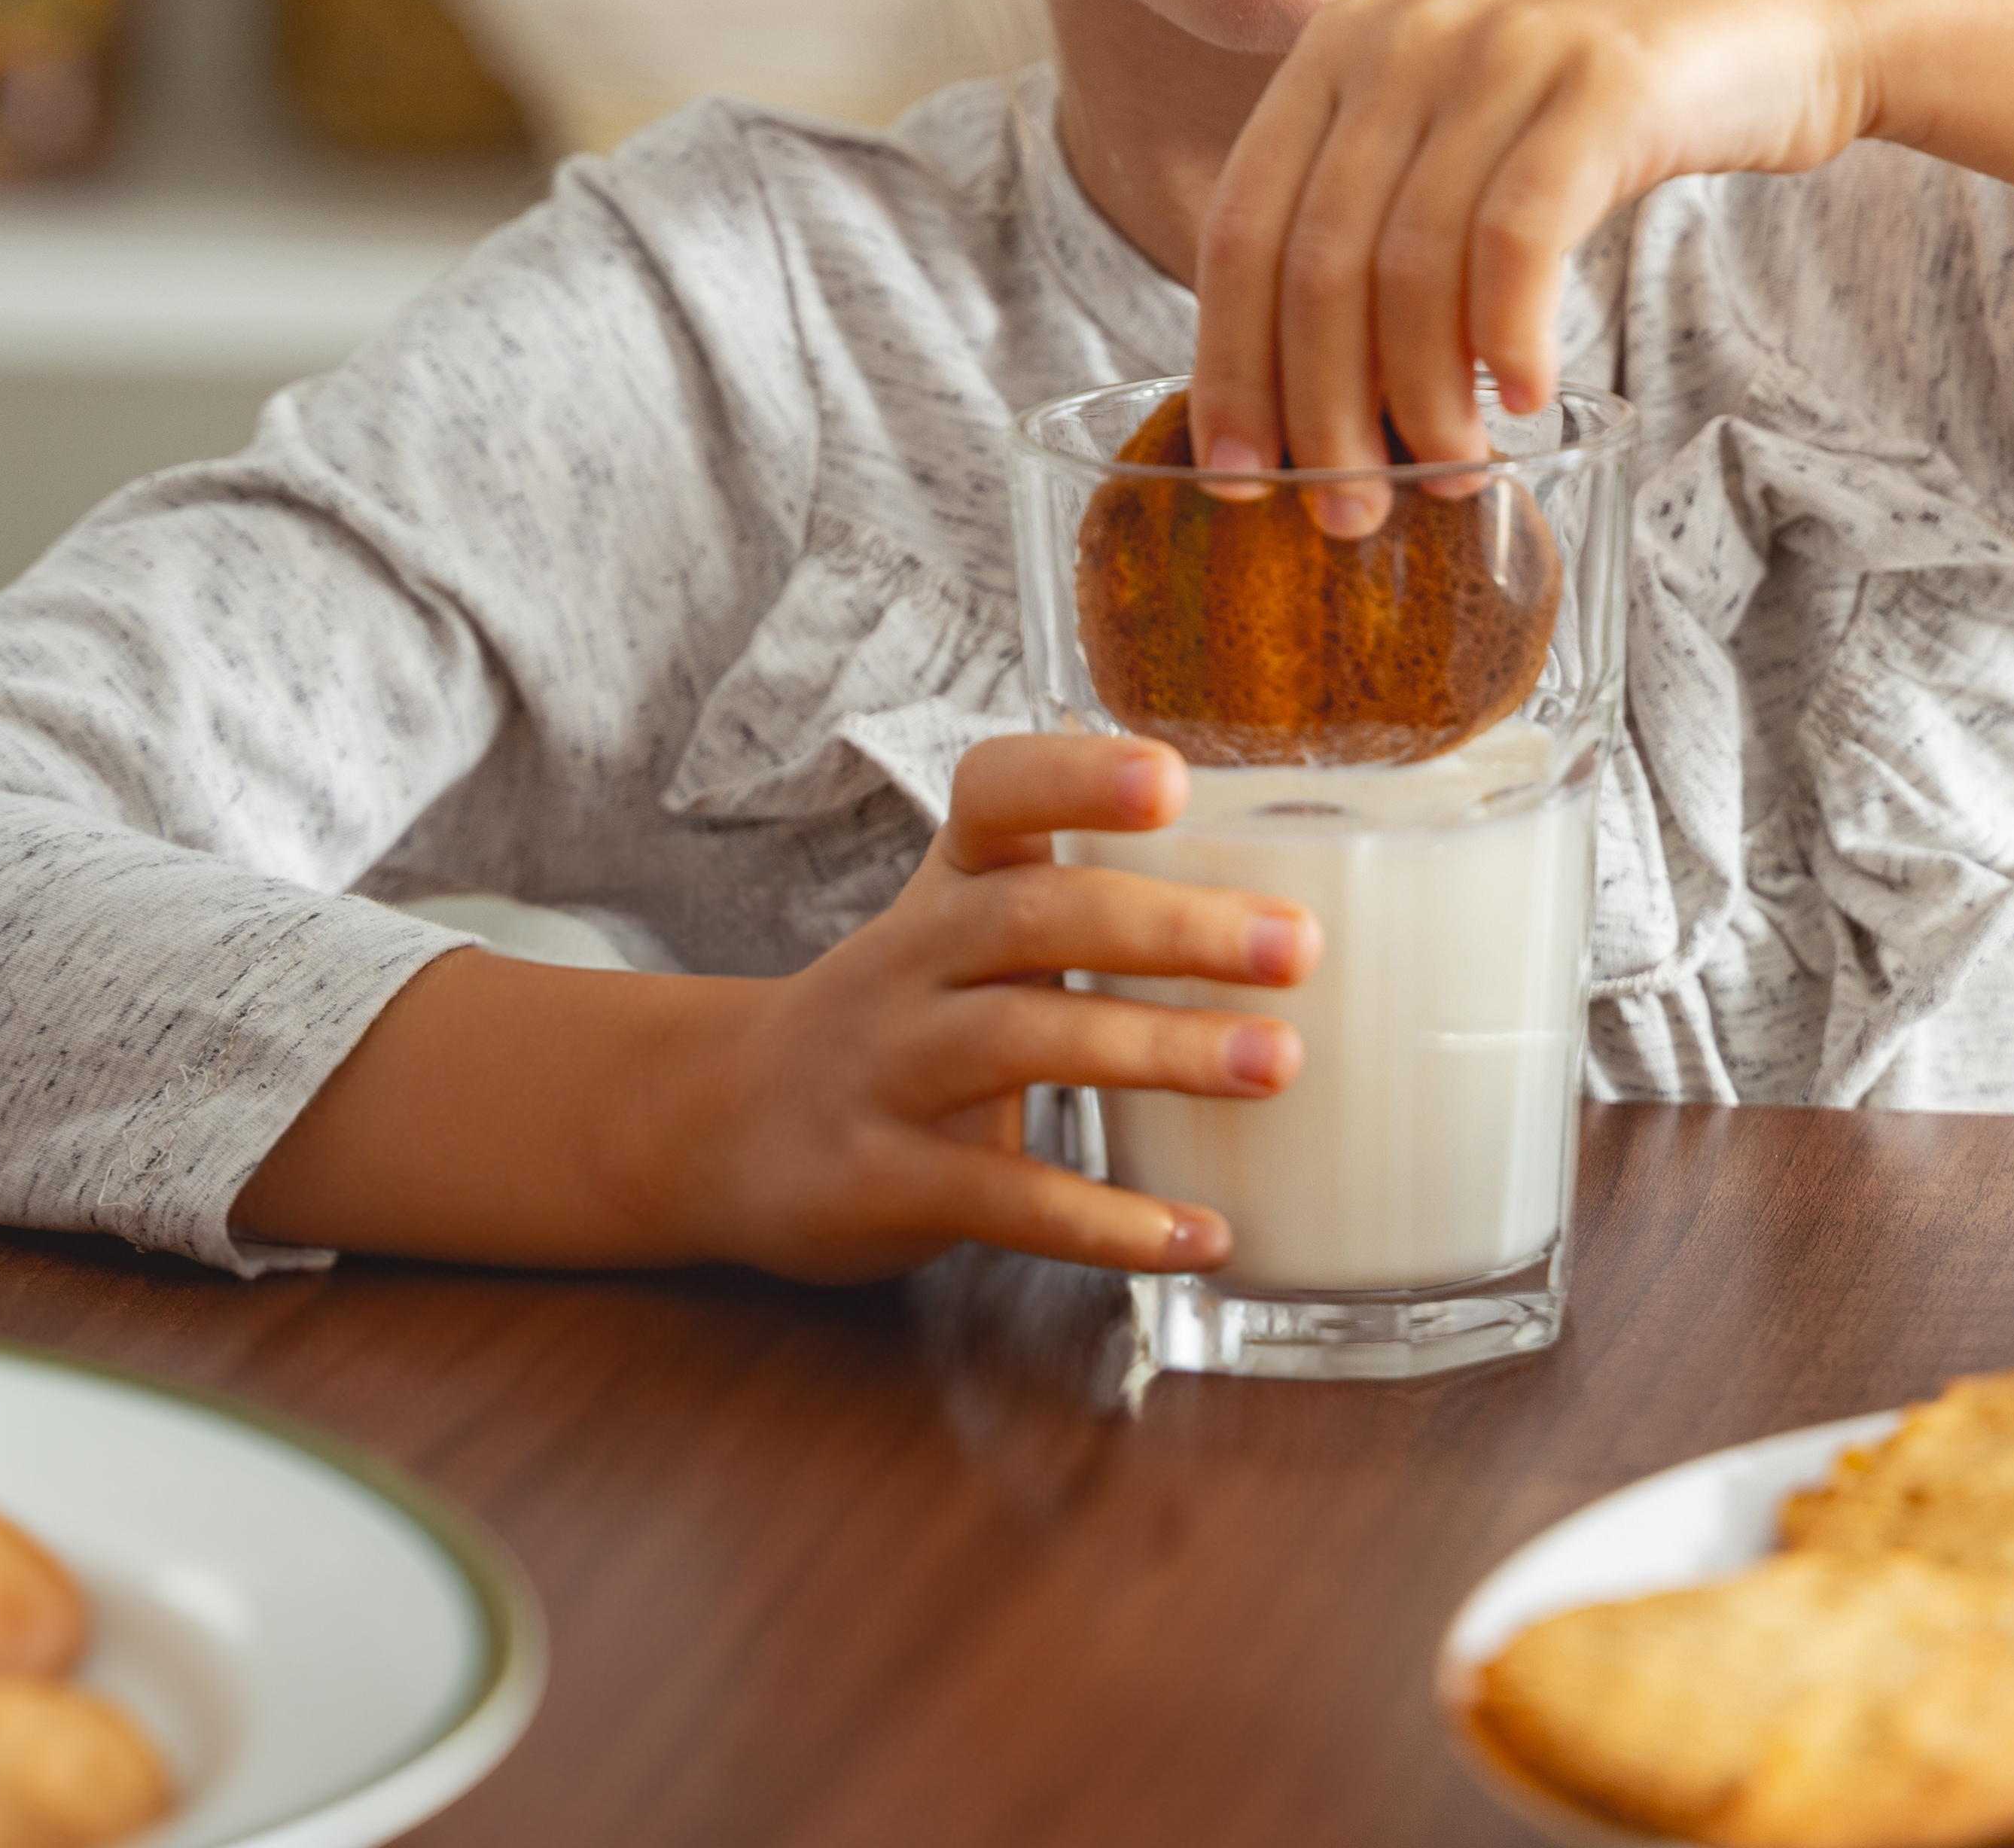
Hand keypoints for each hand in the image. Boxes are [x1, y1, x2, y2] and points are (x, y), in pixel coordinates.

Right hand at [639, 733, 1316, 1282]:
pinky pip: (1000, 1198)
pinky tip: (1197, 1236)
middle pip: (1032, 916)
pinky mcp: (879, 1180)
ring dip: (1157, 1049)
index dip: (1075, 777)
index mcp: (948, 886)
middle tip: (1296, 945)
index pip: (994, 794)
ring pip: (1020, 1040)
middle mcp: (911, 960)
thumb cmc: (897, 1018)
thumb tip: (1283, 902)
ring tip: (1277, 1064)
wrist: (717, 1125)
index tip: (1172, 778)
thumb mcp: (960, 935)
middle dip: (1169, 926)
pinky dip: (1103, 1223)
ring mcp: (887, 1069)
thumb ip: (1082, 903)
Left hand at [1189, 0, 1884, 526]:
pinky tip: (1527, 399)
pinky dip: (1509, 337)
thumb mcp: (1466, 125)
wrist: (1789, 4)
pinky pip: (1518, 238)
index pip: (1239, 227)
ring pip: (1412, 265)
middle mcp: (1403, 38)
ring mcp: (1501, 51)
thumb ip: (1384, 215)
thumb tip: (1311, 398)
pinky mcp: (1601, 83)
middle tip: (1351, 514)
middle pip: (1316, 262)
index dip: (1228, 362)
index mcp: (1338, 49)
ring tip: (1454, 473)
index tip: (1234, 472)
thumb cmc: (1612, 100)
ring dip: (1423, 398)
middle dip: (1322, 411)